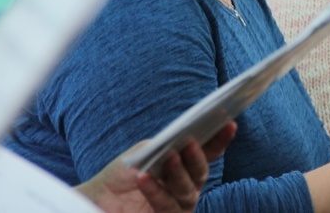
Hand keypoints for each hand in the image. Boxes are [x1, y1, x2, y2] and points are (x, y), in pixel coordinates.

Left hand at [76, 122, 235, 212]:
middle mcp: (187, 186)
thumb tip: (183, 137)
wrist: (101, 197)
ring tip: (169, 158)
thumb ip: (164, 144)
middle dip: (197, 158)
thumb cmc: (124, 172)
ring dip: (178, 173)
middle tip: (189, 143)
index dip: (220, 139)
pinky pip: (167, 206)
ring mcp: (178, 206)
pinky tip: (143, 177)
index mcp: (186, 166)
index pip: (208, 152)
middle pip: (200, 173)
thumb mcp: (145, 151)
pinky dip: (155, 190)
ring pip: (188, 191)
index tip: (229, 123)